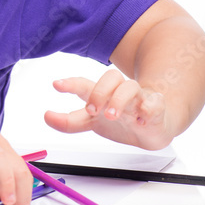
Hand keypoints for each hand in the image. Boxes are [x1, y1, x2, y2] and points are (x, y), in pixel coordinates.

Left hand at [43, 70, 174, 149]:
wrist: (153, 127)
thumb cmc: (120, 119)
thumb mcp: (92, 123)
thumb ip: (70, 122)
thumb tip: (47, 116)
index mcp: (101, 93)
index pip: (85, 84)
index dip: (70, 84)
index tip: (56, 85)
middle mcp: (119, 92)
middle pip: (110, 77)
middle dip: (99, 91)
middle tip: (91, 110)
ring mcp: (138, 98)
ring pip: (131, 86)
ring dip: (119, 99)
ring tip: (111, 115)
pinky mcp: (156, 108)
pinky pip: (155, 103)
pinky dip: (148, 109)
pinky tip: (141, 119)